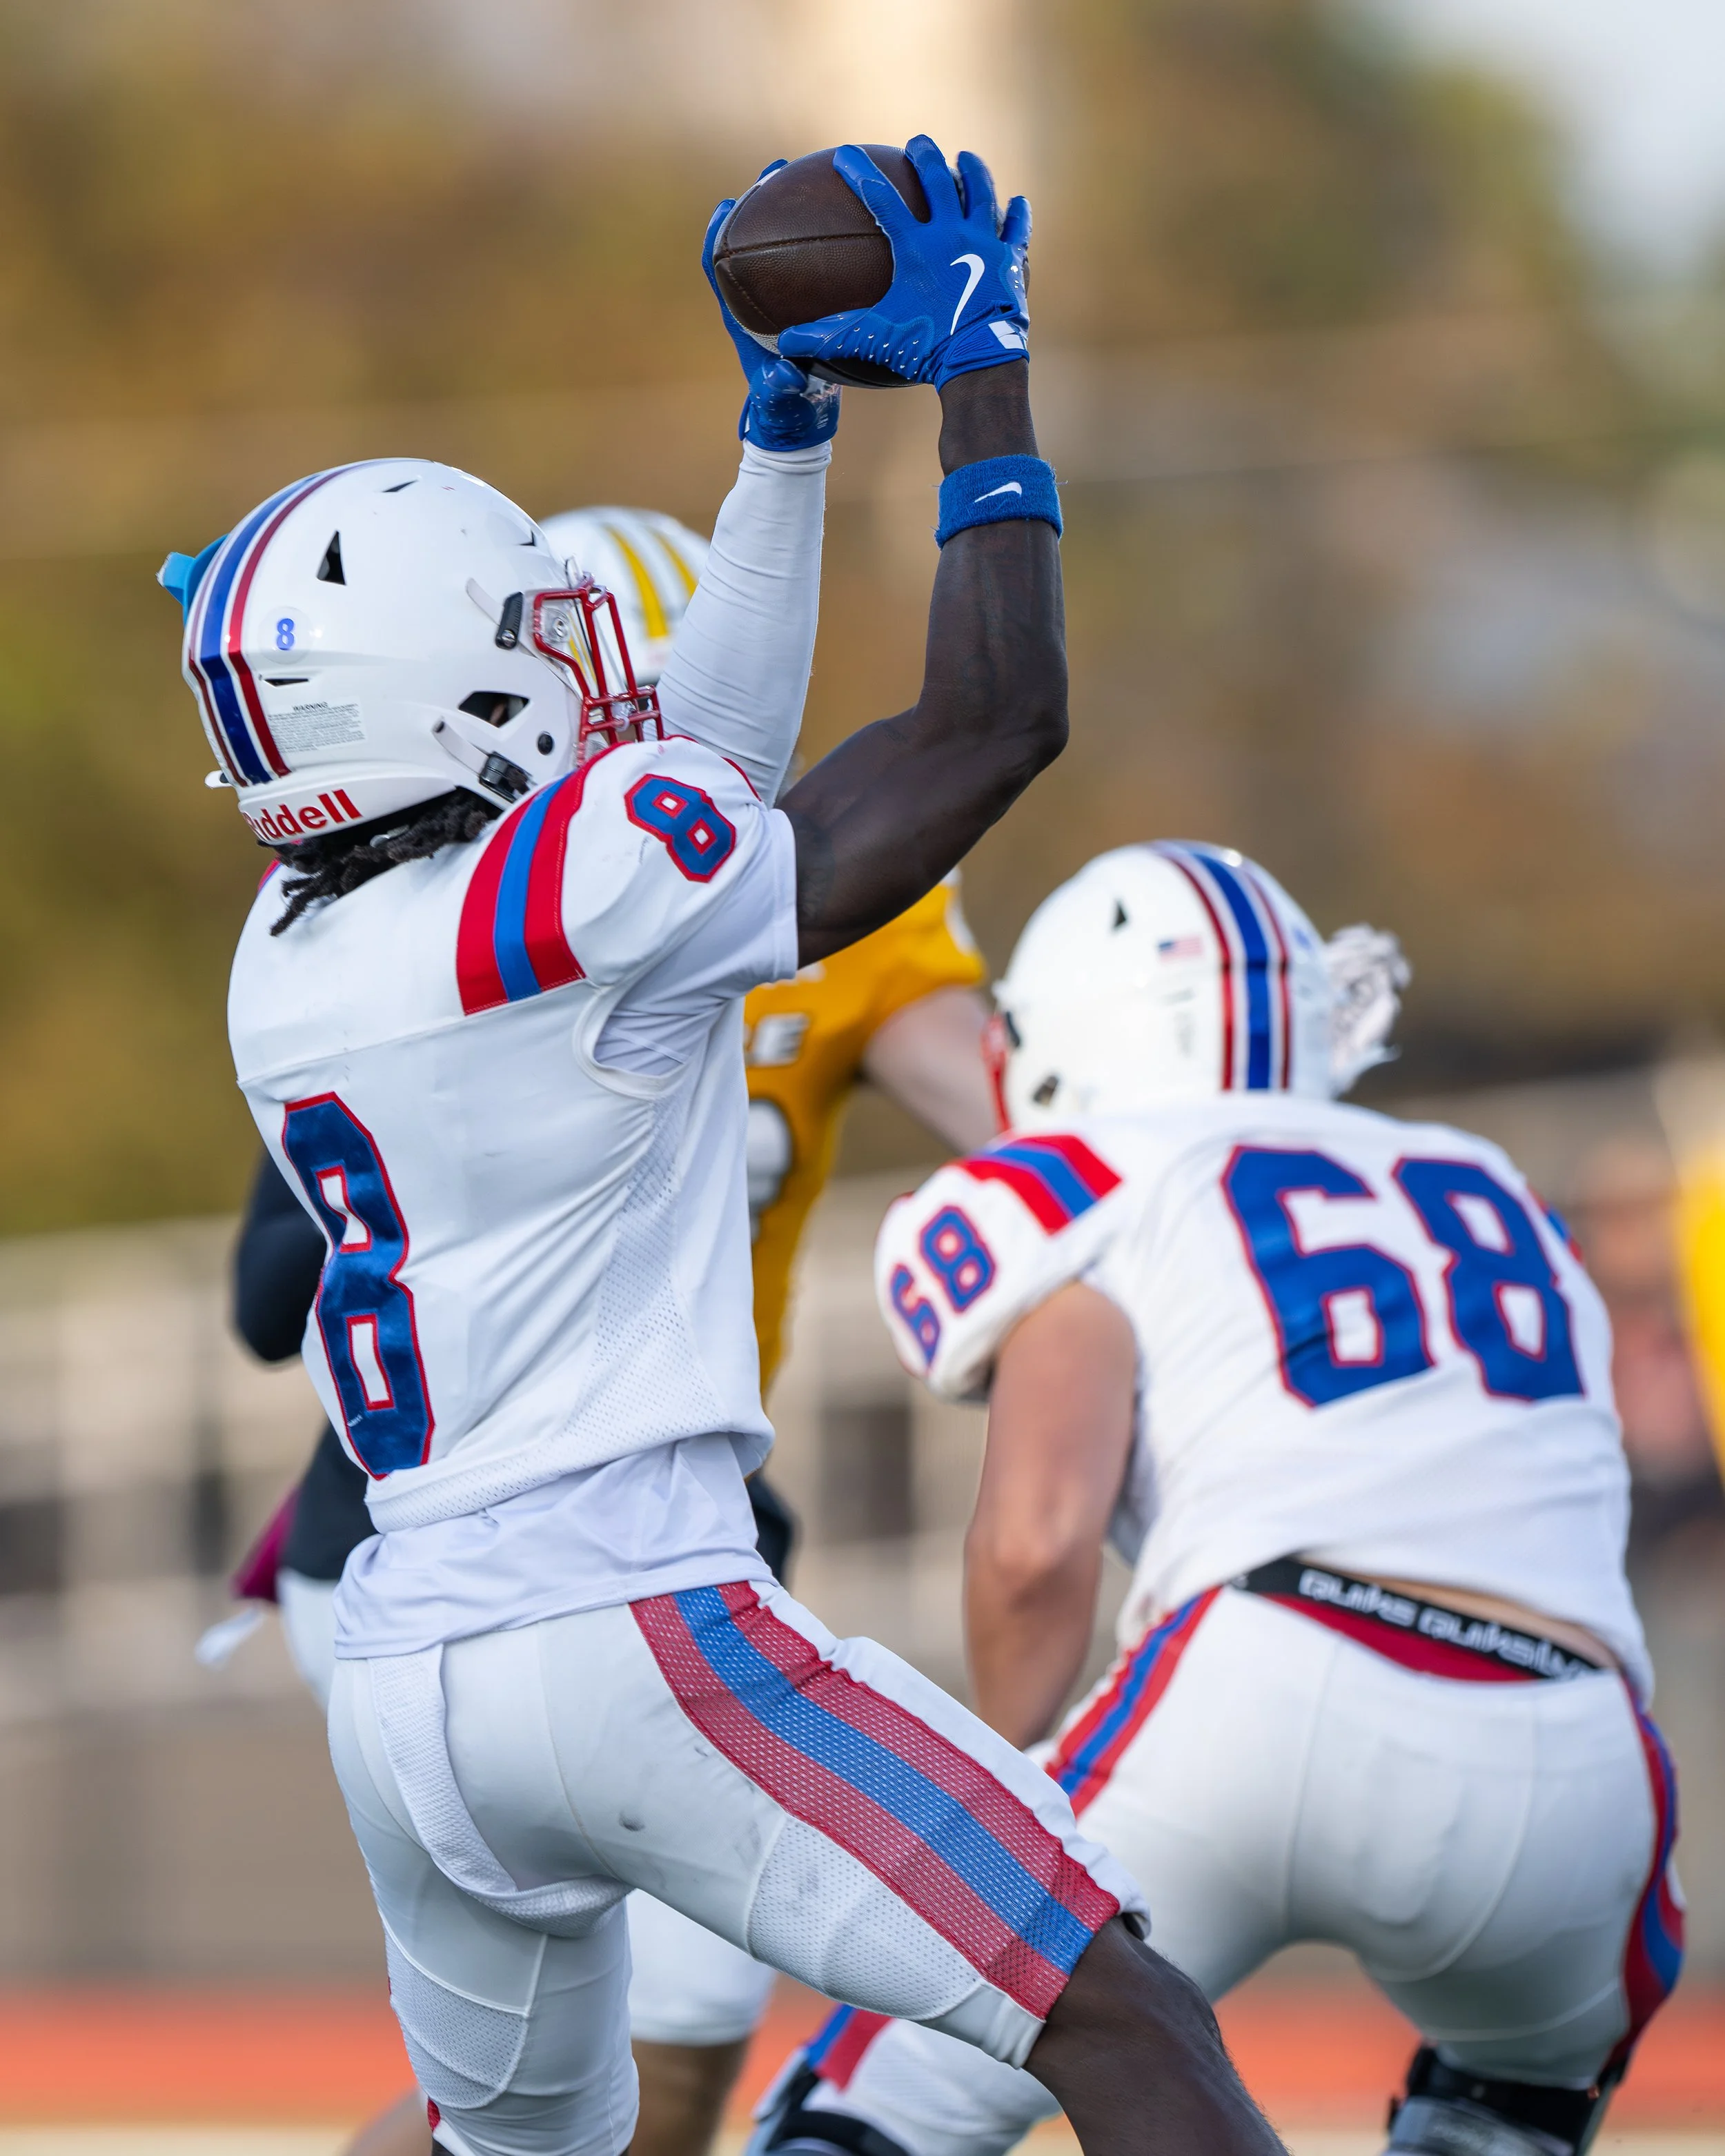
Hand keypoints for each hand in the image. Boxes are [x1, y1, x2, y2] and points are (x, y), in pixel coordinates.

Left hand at [703, 166, 840, 452]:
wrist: (800, 423)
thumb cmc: (785, 412)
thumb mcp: (783, 401)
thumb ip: (780, 389)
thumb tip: (786, 375)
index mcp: (741, 319)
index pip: (717, 268)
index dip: (715, 236)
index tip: (726, 205)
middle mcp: (756, 303)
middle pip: (748, 241)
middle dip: (759, 203)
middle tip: (775, 171)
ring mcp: (779, 303)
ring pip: (780, 245)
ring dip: (789, 211)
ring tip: (807, 177)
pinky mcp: (803, 307)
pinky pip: (811, 265)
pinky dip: (824, 240)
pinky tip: (852, 221)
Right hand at [777, 136, 1030, 389]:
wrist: (978, 362)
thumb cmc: (923, 350)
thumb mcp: (871, 339)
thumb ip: (827, 336)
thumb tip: (784, 342)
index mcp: (915, 247)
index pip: (880, 198)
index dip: (858, 172)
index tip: (844, 152)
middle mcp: (951, 234)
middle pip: (937, 180)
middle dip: (924, 156)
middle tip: (917, 144)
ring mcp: (985, 243)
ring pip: (981, 194)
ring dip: (973, 172)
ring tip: (966, 159)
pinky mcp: (1011, 261)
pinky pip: (1015, 229)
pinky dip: (1016, 215)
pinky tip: (1018, 202)